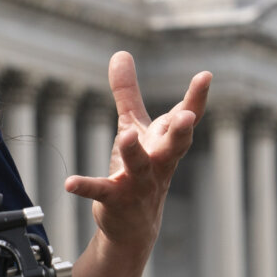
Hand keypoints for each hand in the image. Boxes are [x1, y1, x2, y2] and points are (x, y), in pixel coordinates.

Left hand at [65, 53, 208, 254]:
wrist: (134, 224)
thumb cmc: (140, 167)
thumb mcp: (133, 126)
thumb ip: (128, 92)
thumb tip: (121, 53)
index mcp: (165, 142)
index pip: (186, 117)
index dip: (197, 97)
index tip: (206, 76)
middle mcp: (159, 162)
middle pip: (176, 145)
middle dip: (182, 130)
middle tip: (187, 115)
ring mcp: (139, 182)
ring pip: (140, 166)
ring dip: (134, 151)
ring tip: (126, 135)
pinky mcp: (116, 199)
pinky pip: (101, 191)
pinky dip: (86, 186)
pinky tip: (69, 183)